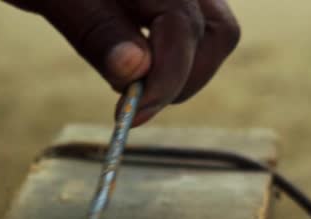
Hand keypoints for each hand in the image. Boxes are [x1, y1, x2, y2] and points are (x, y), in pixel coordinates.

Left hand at [6, 1, 239, 125]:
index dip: (166, 80)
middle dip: (180, 79)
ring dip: (183, 70)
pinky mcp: (166, 0)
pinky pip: (193, 27)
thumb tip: (137, 72)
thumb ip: (96, 30)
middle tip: (133, 107)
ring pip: (212, 31)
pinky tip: (135, 66)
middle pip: (215, 34)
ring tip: (134, 88)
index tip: (132, 115)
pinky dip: (174, 55)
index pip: (185, 29)